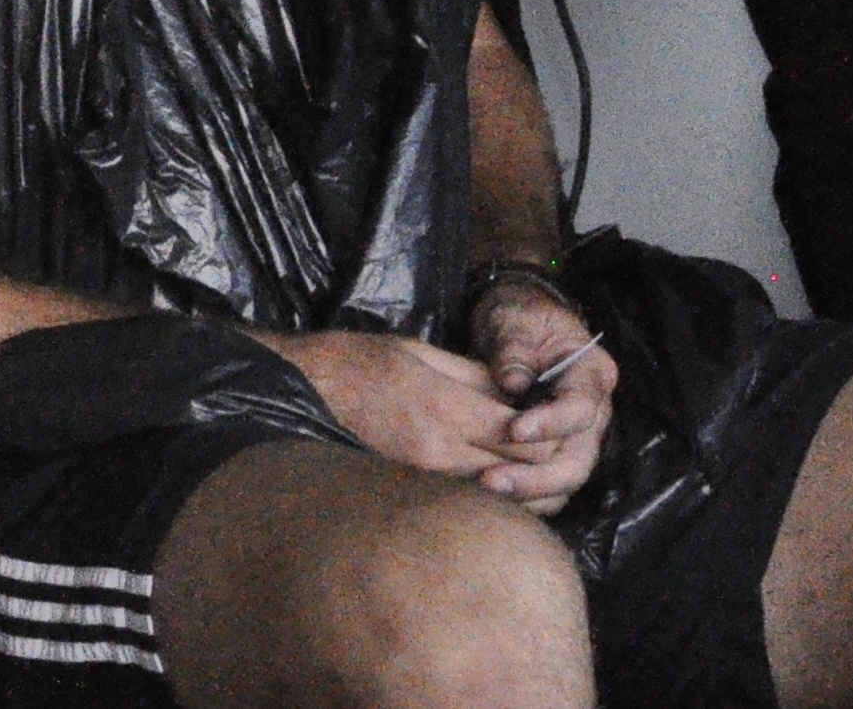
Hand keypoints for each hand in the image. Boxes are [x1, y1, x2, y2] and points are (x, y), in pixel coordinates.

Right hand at [271, 329, 527, 481]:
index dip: (550, 433)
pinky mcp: (411, 492)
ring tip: (523, 460)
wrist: (300, 390)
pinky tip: (490, 475)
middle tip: (550, 443)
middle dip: (544, 462)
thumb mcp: (419, 352)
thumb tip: (520, 393)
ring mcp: (424, 480)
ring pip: (498, 496)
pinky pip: (466, 500)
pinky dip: (489, 493)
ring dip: (520, 483)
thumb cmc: (357, 362)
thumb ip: (474, 375)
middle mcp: (439, 452)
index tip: (552, 418)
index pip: (524, 439)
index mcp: (445, 409)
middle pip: (520, 474)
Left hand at [469, 278, 616, 514]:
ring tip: (485, 490)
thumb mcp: (515, 322)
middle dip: (537, 477)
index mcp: (592, 374)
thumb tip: (512, 384)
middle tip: (491, 481)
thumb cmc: (519, 318)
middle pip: (578, 460)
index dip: (550, 423)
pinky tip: (489, 496)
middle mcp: (594, 412)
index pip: (580, 408)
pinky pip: (549, 485)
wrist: (519, 325)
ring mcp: (578, 437)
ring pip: (565, 480)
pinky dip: (525, 495)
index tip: (512, 431)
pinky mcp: (557, 451)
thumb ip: (514, 351)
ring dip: (528, 492)